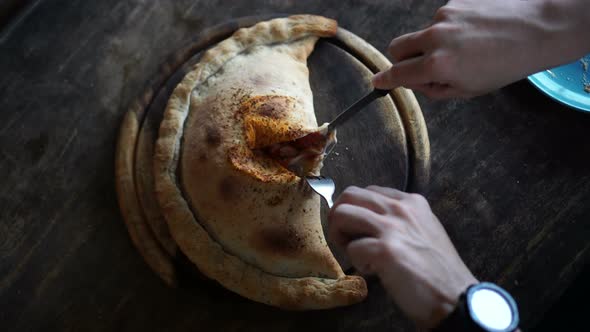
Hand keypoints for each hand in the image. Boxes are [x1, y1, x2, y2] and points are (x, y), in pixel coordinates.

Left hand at [328, 186, 476, 327]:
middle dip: (339, 217)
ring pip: (341, 214)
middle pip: (348, 195)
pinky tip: (374, 271)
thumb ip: (400, 219)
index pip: (367, 191)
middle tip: (347, 239)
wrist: (455, 297)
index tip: (360, 229)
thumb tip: (368, 219)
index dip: (356, 210)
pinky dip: (357, 263)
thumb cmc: (437, 269)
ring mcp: (392, 227)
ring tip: (356, 253)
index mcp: (411, 202)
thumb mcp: (424, 229)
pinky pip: (351, 249)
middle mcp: (401, 208)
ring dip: (340, 236)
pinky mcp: (385, 250)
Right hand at [373, 0, 589, 98]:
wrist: (538, 30)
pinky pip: (442, 18)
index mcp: (438, 65)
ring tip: (466, 48)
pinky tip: (474, 33)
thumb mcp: (468, 90)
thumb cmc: (506, 65)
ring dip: (433, 43)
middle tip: (419, 66)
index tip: (377, 82)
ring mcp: (444, 16)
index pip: (399, 74)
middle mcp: (435, 38)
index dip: (385, 80)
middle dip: (401, 58)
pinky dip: (451, 28)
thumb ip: (435, 89)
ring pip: (423, 33)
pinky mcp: (455, 1)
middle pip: (397, 47)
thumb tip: (415, 82)